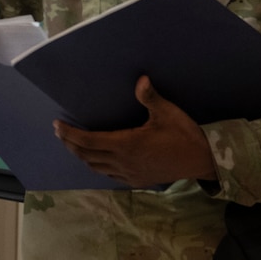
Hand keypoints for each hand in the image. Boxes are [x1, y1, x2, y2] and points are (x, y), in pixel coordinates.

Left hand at [53, 76, 214, 188]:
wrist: (203, 161)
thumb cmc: (184, 135)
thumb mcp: (168, 113)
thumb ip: (150, 97)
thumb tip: (141, 79)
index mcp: (126, 144)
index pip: (88, 140)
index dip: (70, 134)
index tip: (57, 125)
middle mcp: (122, 161)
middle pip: (87, 155)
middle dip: (70, 144)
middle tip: (60, 133)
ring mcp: (128, 173)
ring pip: (95, 167)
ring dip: (82, 156)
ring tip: (73, 145)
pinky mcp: (136, 180)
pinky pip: (108, 175)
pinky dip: (97, 166)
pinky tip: (97, 161)